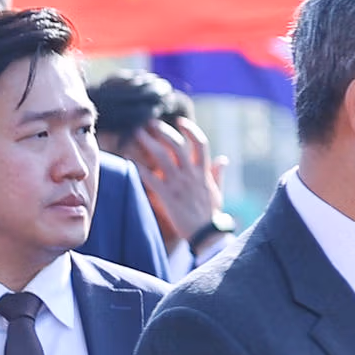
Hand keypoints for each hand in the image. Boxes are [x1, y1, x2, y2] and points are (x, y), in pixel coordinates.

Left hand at [128, 118, 225, 250]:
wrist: (205, 234)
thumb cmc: (210, 214)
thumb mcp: (217, 191)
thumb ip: (217, 173)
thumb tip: (223, 159)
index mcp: (203, 172)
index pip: (200, 143)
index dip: (190, 129)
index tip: (180, 121)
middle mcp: (190, 174)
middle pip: (177, 144)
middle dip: (162, 130)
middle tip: (150, 123)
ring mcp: (178, 184)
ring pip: (162, 156)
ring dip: (148, 142)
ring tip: (137, 133)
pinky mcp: (167, 195)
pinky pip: (151, 177)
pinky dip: (140, 167)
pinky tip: (130, 160)